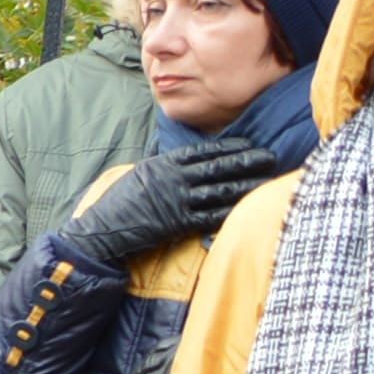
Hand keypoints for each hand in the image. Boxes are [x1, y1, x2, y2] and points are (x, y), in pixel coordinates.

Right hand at [62, 138, 281, 269]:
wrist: (103, 228)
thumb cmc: (119, 201)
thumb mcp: (140, 173)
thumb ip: (165, 166)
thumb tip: (184, 160)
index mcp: (165, 163)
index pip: (205, 152)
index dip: (230, 148)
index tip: (250, 146)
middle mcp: (174, 179)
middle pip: (219, 168)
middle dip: (247, 162)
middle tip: (270, 158)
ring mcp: (177, 201)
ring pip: (220, 190)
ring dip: (246, 185)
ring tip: (267, 181)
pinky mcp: (178, 223)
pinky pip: (210, 215)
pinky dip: (230, 210)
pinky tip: (247, 206)